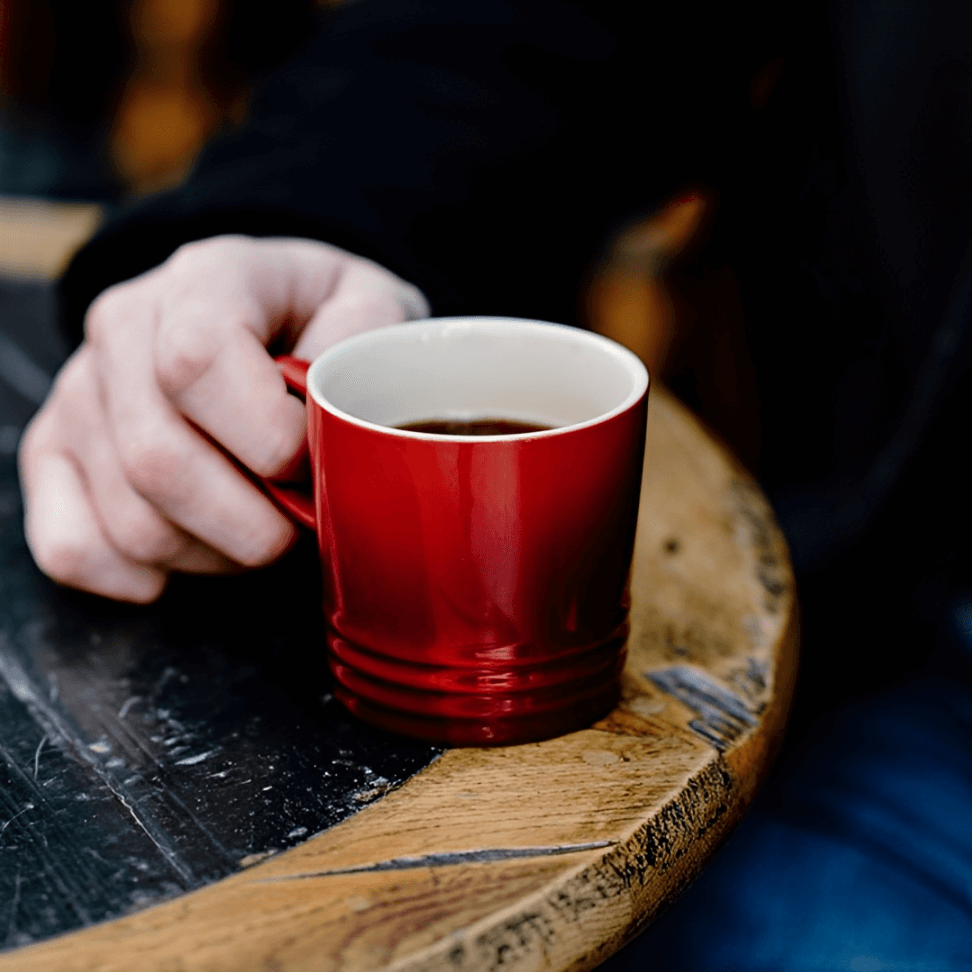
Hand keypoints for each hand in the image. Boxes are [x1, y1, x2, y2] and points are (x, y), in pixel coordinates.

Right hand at [19, 235, 428, 601]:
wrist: (268, 316)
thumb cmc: (323, 321)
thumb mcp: (369, 304)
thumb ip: (362, 341)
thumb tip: (333, 409)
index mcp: (206, 280)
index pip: (197, 360)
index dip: (266, 436)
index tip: (310, 461)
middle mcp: (124, 329)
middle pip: (156, 459)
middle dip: (251, 523)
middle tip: (299, 522)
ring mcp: (80, 393)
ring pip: (129, 519)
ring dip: (214, 554)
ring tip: (260, 528)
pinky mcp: (54, 452)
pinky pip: (72, 547)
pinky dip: (139, 576)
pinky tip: (195, 552)